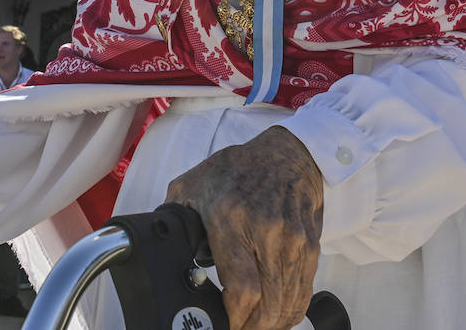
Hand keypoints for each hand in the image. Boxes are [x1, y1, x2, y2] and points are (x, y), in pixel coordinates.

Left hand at [165, 126, 323, 329]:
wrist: (287, 153)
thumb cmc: (238, 168)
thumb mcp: (192, 183)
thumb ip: (172, 216)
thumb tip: (155, 241)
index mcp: (232, 219)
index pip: (242, 288)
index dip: (235, 318)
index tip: (222, 324)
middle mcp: (267, 233)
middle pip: (269, 305)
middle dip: (252, 327)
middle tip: (235, 328)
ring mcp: (293, 241)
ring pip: (288, 303)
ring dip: (271, 322)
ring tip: (253, 323)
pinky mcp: (310, 246)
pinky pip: (303, 290)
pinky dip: (290, 310)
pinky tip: (274, 314)